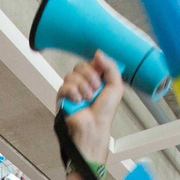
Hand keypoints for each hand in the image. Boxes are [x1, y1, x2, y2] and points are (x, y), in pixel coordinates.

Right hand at [56, 52, 122, 167]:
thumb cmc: (104, 112)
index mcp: (96, 80)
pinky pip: (64, 86)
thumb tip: (98, 53)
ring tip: (87, 98)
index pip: (91, 63)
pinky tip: (78, 100)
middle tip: (95, 89)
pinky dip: (72, 92)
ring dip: (82, 87)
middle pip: (80, 66)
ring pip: (71, 75)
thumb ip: (110, 66)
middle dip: (90, 76)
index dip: (96, 66)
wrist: (94, 126)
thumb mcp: (116, 86)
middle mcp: (84, 83)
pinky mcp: (63, 98)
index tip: (101, 75)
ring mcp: (72, 90)